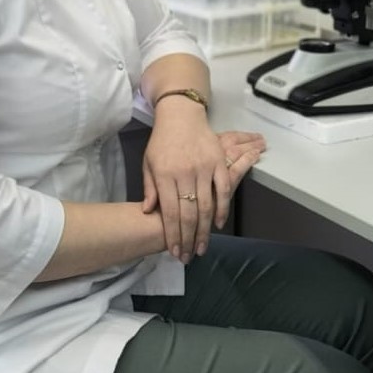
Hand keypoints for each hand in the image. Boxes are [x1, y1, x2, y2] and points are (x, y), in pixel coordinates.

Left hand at [142, 111, 265, 262]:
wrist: (181, 115)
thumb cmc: (161, 141)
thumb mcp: (148, 163)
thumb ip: (150, 188)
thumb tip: (148, 212)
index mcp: (164, 175)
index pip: (169, 212)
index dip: (173, 235)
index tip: (175, 251)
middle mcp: (184, 173)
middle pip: (188, 214)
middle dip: (189, 239)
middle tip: (189, 256)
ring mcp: (204, 168)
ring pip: (206, 206)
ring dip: (205, 231)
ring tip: (202, 248)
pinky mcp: (218, 163)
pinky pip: (223, 190)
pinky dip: (222, 209)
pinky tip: (218, 224)